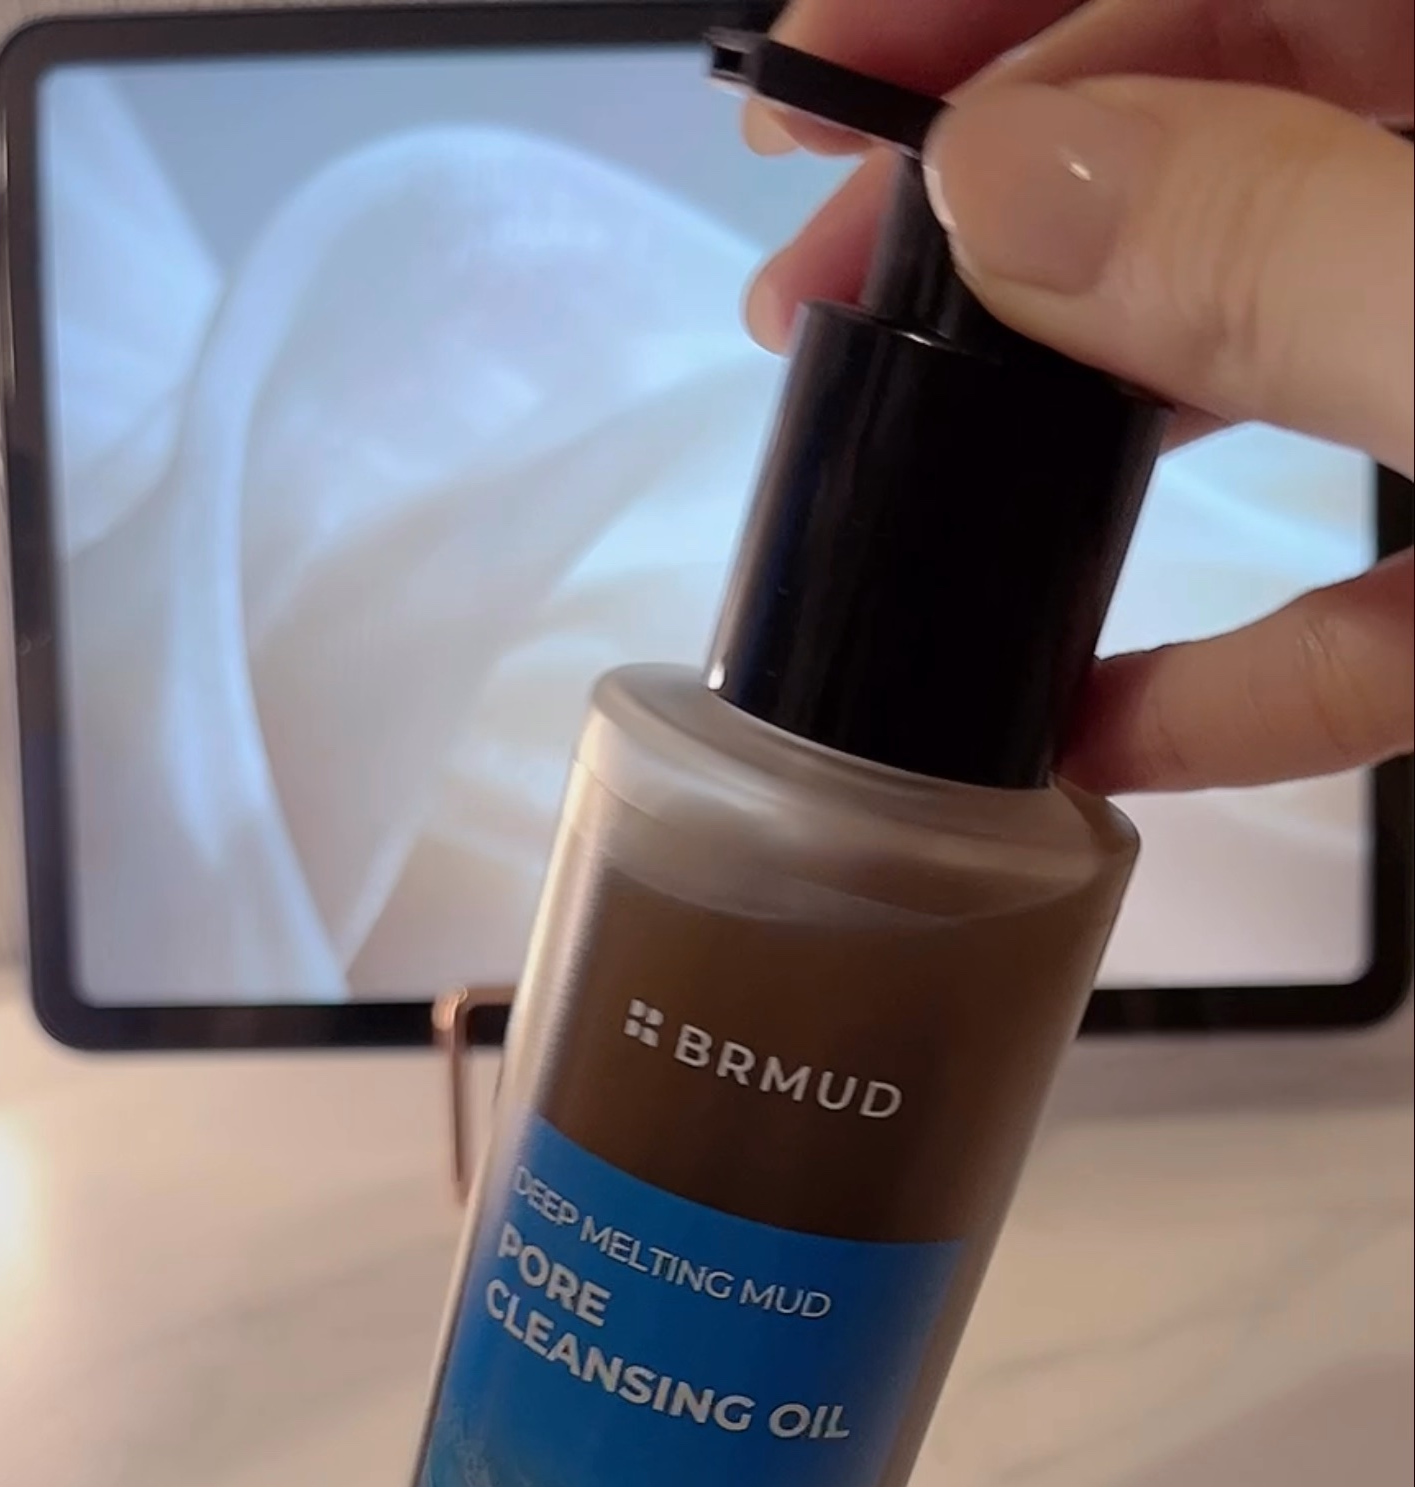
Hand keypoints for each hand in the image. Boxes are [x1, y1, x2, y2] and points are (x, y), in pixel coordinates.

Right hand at [741, 0, 1413, 793]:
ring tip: (899, 481)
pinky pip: (1362, 610)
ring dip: (1083, 423)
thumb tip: (1000, 196)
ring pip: (1286, 354)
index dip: (993, 1)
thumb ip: (1275, 255)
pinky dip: (1233, 675)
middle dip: (999, 209)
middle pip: (1222, 128)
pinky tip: (1090, 728)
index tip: (818, 89)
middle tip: (813, 303)